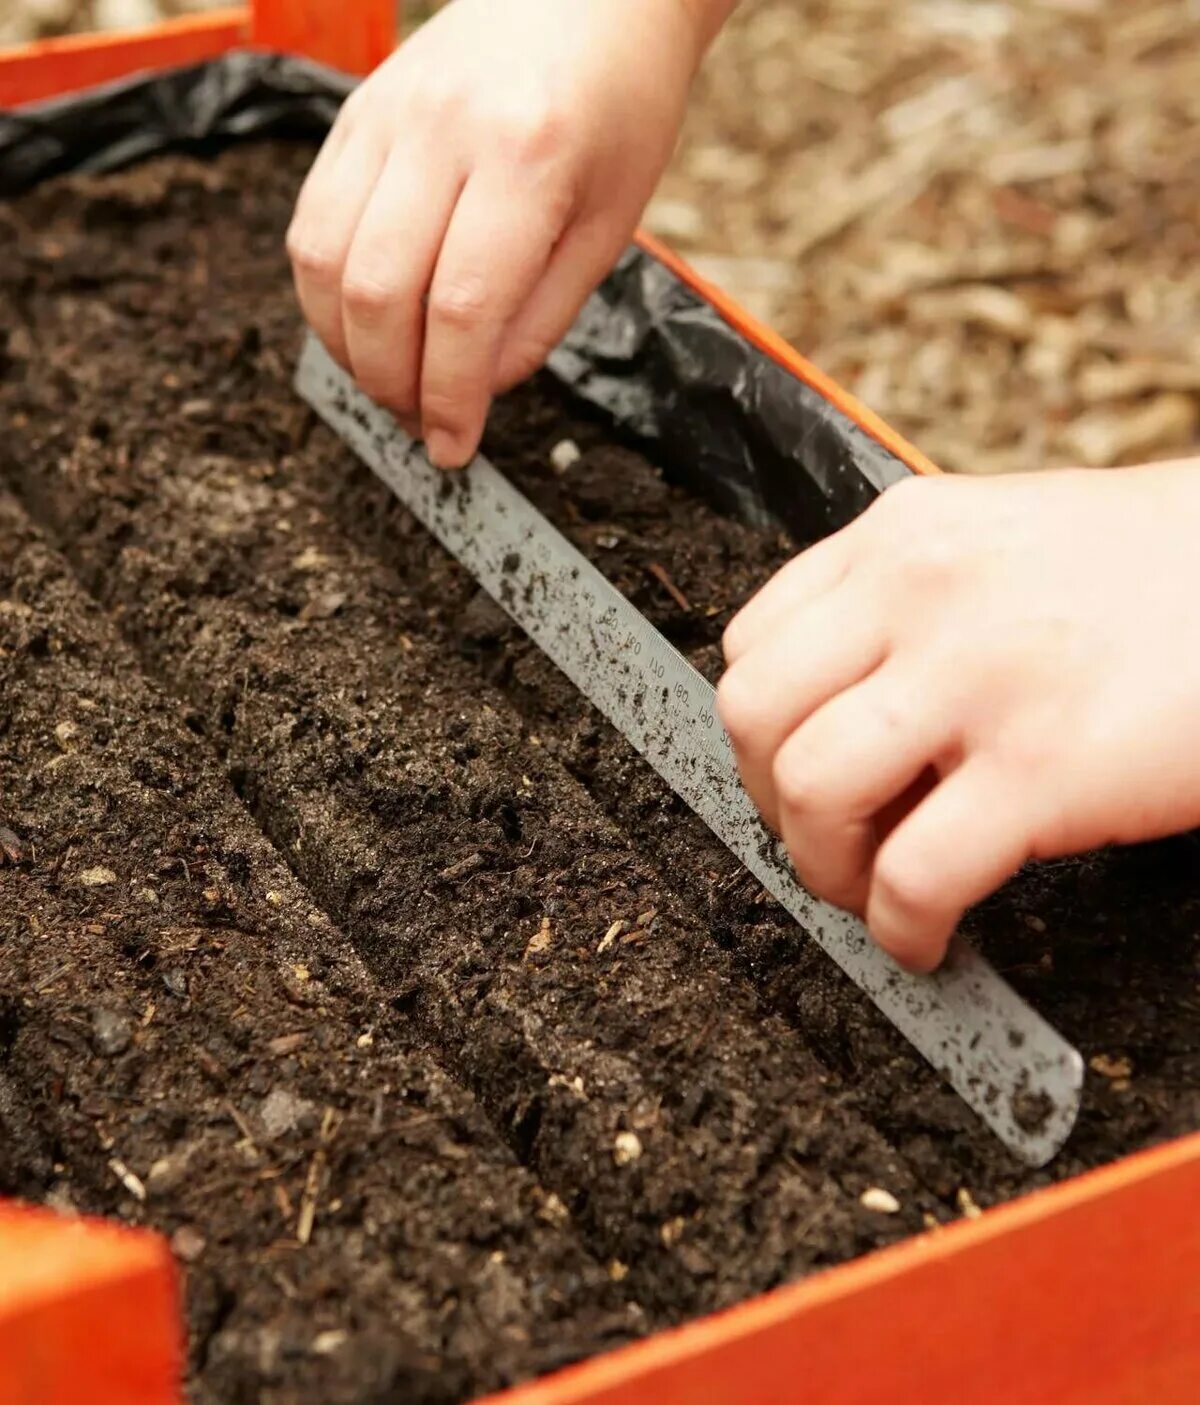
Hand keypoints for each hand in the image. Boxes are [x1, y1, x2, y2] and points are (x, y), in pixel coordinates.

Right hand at [287, 0, 720, 467]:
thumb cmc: (616, 111)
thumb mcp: (610, 226)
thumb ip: (539, 318)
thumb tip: (471, 392)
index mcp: (528, 158)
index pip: (461, 309)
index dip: (447, 396)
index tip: (452, 446)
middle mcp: (443, 129)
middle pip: (376, 291)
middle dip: (391, 382)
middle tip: (419, 419)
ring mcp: (386, 114)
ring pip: (322, 260)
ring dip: (345, 345)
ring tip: (389, 378)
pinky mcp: (353, 114)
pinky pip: (310, 222)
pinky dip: (325, 293)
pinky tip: (364, 322)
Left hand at [717, 459, 1199, 971]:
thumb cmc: (1162, 574)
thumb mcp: (1006, 543)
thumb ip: (912, 608)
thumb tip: (842, 713)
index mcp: (904, 537)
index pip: (754, 642)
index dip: (762, 733)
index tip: (792, 772)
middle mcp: (921, 594)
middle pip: (755, 714)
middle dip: (770, 800)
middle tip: (825, 837)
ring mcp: (979, 678)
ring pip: (810, 791)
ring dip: (824, 867)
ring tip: (870, 889)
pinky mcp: (1046, 768)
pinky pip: (912, 876)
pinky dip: (899, 929)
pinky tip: (926, 936)